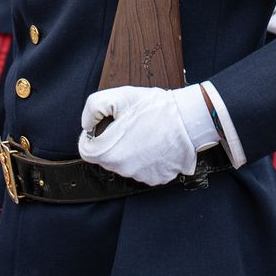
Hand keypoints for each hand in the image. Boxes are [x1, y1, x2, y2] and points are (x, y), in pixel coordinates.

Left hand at [79, 85, 212, 185]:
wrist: (189, 118)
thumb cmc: (155, 107)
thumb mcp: (118, 96)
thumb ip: (93, 108)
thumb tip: (87, 125)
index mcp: (108, 153)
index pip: (86, 150)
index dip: (92, 136)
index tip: (104, 126)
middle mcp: (122, 170)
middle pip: (106, 158)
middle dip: (112, 142)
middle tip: (128, 125)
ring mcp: (141, 176)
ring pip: (126, 164)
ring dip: (129, 150)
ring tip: (144, 132)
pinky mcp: (157, 178)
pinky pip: (144, 169)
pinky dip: (146, 158)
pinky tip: (155, 143)